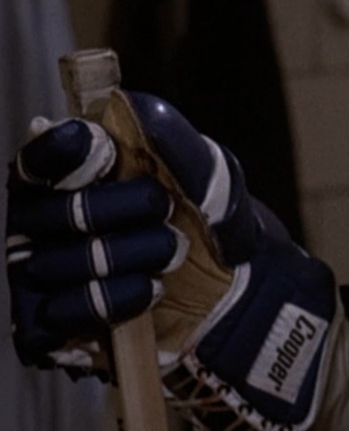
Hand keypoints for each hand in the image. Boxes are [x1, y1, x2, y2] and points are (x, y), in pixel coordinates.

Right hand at [6, 91, 336, 430]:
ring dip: (132, 255)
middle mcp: (38, 219)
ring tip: (171, 252)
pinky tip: (150, 289)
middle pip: (54, 210)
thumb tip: (126, 106)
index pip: (40, 156)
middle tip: (165, 209)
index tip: (104, 154)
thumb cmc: (204, 214)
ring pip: (62, 264)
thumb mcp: (205, 170)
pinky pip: (64, 312)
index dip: (66, 154)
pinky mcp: (45, 324)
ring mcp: (36, 273)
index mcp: (69, 171)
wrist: (230, 285)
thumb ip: (169, 138)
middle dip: (126, 209)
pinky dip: (117, 299)